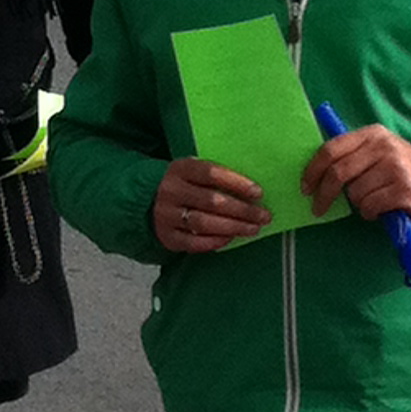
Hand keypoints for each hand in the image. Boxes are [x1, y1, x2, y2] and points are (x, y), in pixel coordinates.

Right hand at [153, 156, 267, 251]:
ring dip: (233, 227)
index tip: (258, 193)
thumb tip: (251, 190)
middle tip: (263, 216)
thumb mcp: (192, 171)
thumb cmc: (182, 184)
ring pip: (204, 223)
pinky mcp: (166, 235)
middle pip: (212, 201)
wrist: (146, 199)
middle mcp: (171, 191)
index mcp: (180, 169)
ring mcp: (166, 214)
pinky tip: (230, 238)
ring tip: (252, 229)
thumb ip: (215, 176)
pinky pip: (193, 242)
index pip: (211, 173)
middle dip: (242, 210)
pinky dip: (215, 241)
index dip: (237, 183)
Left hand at [302, 125, 410, 223]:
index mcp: (372, 134)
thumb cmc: (402, 168)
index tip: (305, 186)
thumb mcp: (379, 151)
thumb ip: (352, 154)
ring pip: (355, 193)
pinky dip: (369, 213)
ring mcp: (395, 168)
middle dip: (323, 194)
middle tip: (318, 208)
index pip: (332, 149)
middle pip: (338, 172)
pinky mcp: (404, 190)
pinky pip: (370, 206)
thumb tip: (316, 171)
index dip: (313, 169)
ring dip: (357, 204)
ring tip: (371, 201)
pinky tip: (380, 209)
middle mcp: (384, 147)